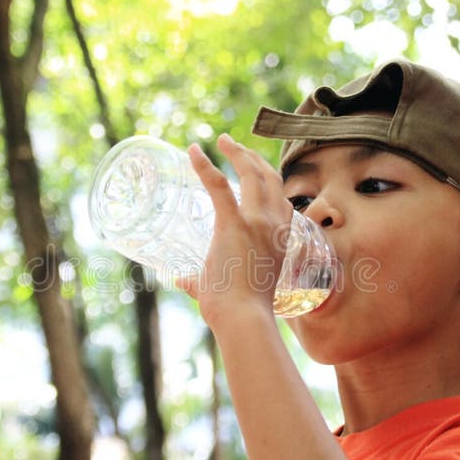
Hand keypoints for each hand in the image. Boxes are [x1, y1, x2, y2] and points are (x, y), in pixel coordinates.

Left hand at [177, 134, 291, 327]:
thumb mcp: (224, 287)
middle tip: (233, 146)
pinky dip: (205, 166)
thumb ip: (198, 280)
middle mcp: (275, 225)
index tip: (253, 167)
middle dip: (253, 157)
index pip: (282, 200)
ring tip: (223, 141)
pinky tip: (193, 152)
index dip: (268, 180)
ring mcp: (257, 222)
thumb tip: (177, 279)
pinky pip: (219, 186)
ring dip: (238, 153)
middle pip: (270, 178)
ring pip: (253, 173)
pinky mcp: (234, 224)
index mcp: (281, 240)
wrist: (243, 319)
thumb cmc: (236, 311)